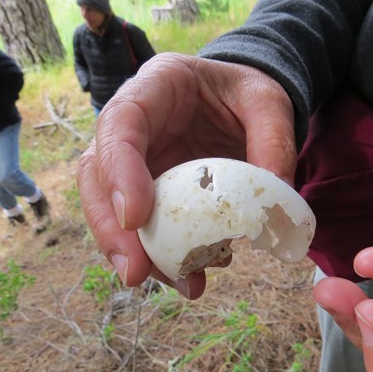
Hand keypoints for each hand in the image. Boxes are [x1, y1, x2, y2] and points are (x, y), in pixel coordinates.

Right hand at [76, 53, 295, 298]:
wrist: (242, 104)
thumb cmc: (247, 93)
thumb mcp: (269, 101)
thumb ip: (274, 141)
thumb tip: (275, 207)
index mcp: (155, 86)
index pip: (119, 123)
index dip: (119, 170)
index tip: (136, 217)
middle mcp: (133, 126)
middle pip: (96, 174)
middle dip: (110, 229)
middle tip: (136, 272)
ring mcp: (136, 161)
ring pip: (113, 210)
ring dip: (139, 254)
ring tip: (185, 285)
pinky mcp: (149, 192)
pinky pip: (145, 228)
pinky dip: (166, 257)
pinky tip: (196, 273)